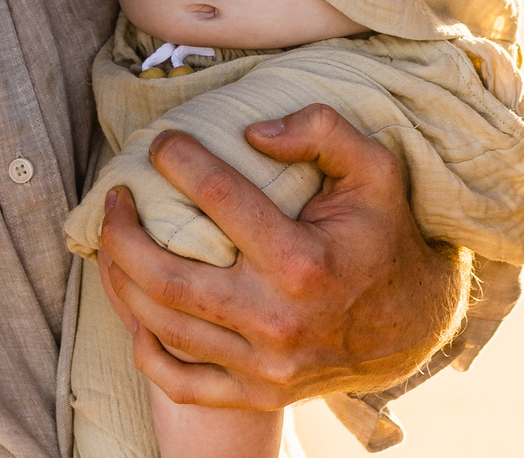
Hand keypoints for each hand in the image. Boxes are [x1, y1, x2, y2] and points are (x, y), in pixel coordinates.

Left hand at [93, 106, 465, 409]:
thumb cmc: (384, 234)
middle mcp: (277, 320)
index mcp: (303, 261)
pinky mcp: (255, 392)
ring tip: (111, 239)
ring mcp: (263, 365)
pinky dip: (144, 346)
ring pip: (162, 326)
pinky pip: (178, 381)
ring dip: (119, 278)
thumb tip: (253, 132)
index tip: (160, 142)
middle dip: (121, 232)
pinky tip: (134, 307)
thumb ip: (322, 130)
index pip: (219, 198)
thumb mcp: (375, 168)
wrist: (413, 326)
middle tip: (113, 196)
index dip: (178, 161)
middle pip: (166, 277)